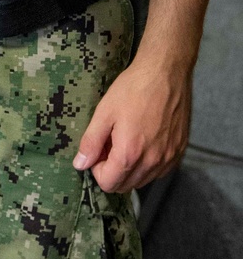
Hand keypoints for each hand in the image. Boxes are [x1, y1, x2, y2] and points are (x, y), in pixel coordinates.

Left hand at [73, 51, 191, 192]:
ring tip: (127, 139)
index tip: (98, 149)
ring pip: (143, 180)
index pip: (108, 184)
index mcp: (130, 154)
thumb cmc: (133, 88)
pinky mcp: (180, 151)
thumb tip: (80, 164)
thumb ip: (91, 142)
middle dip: (112, 170)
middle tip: (110, 144)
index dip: (97, 169)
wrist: (166, 72)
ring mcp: (169, 158)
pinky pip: (160, 171)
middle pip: (125, 186)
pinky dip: (148, 164)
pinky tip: (144, 140)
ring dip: (130, 168)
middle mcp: (152, 162)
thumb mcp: (104, 112)